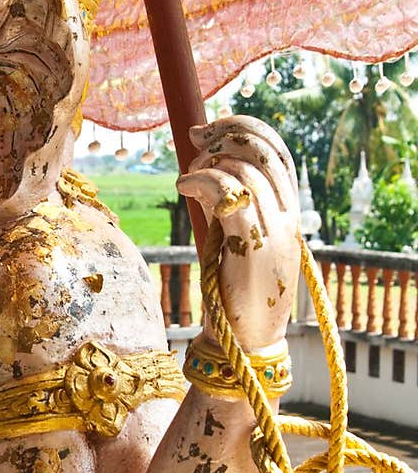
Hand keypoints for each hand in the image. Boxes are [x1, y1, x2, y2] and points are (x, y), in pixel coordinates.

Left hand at [177, 116, 299, 352]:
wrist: (246, 343)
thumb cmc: (235, 293)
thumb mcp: (235, 239)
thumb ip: (229, 205)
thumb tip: (206, 170)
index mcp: (288, 213)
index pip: (276, 151)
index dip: (244, 129)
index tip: (207, 131)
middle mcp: (287, 217)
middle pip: (264, 150)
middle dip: (226, 134)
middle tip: (194, 140)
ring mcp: (274, 231)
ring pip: (245, 168)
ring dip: (209, 162)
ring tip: (188, 181)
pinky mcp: (252, 247)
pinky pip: (231, 194)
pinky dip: (202, 181)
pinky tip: (183, 188)